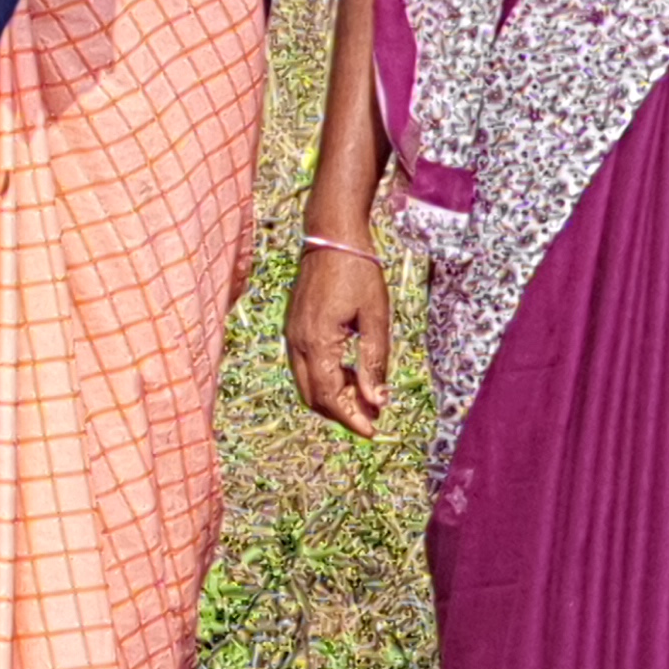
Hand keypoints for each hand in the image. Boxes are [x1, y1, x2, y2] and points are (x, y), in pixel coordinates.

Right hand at [282, 235, 393, 437]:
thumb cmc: (358, 273)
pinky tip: (348, 373)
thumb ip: (374, 361)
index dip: (352, 418)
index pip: (331, 396)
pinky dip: (325, 379)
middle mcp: (298, 343)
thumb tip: (376, 400)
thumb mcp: (375, 318)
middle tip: (371, 418)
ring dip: (333, 397)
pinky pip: (304, 366)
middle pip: (313, 397)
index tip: (373, 431)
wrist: (330, 237)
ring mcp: (292, 335)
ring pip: (306, 384)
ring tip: (364, 396)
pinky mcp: (294, 327)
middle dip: (341, 413)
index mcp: (318, 342)